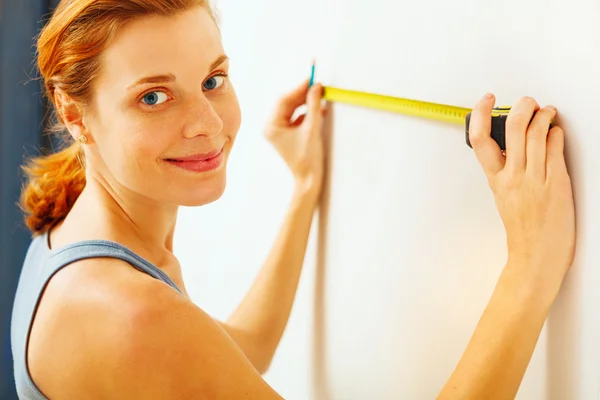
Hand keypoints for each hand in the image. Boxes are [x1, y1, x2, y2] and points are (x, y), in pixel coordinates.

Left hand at [264, 79, 326, 193]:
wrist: (309, 179)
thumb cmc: (308, 158)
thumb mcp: (312, 128)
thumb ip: (313, 105)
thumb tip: (316, 86)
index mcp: (271, 126)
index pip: (284, 100)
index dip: (299, 88)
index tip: (312, 79)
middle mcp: (271, 127)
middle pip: (287, 103)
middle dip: (303, 94)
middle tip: (317, 85)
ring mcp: (278, 131)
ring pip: (292, 109)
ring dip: (306, 103)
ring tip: (321, 97)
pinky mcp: (287, 134)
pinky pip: (296, 117)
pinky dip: (307, 113)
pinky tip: (319, 110)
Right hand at [468, 94, 575, 287]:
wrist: (537, 256)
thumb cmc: (523, 231)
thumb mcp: (504, 198)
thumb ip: (506, 172)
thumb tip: (513, 148)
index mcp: (496, 179)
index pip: (479, 139)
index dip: (480, 113)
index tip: (485, 100)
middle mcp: (513, 175)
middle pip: (512, 127)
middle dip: (521, 106)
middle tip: (526, 101)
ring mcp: (535, 177)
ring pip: (536, 132)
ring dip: (543, 114)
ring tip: (547, 111)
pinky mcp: (556, 181)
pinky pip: (555, 146)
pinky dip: (556, 132)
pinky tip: (556, 131)